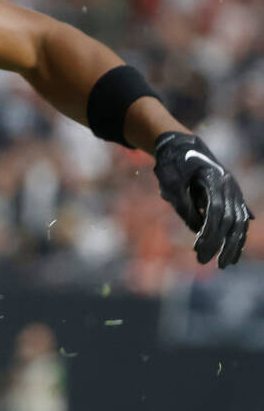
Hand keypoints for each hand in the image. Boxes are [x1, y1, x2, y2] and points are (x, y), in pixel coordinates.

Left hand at [153, 132, 252, 267]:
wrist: (181, 145)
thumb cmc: (173, 164)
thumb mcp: (171, 183)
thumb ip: (183, 205)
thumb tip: (197, 229)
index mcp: (215, 179)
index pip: (216, 211)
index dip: (208, 232)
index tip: (198, 249)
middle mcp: (229, 185)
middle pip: (230, 220)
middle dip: (219, 243)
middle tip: (204, 262)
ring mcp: (233, 191)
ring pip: (239, 222)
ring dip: (232, 245)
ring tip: (223, 264)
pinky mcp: (232, 198)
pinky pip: (239, 221)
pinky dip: (236, 237)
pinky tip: (232, 254)